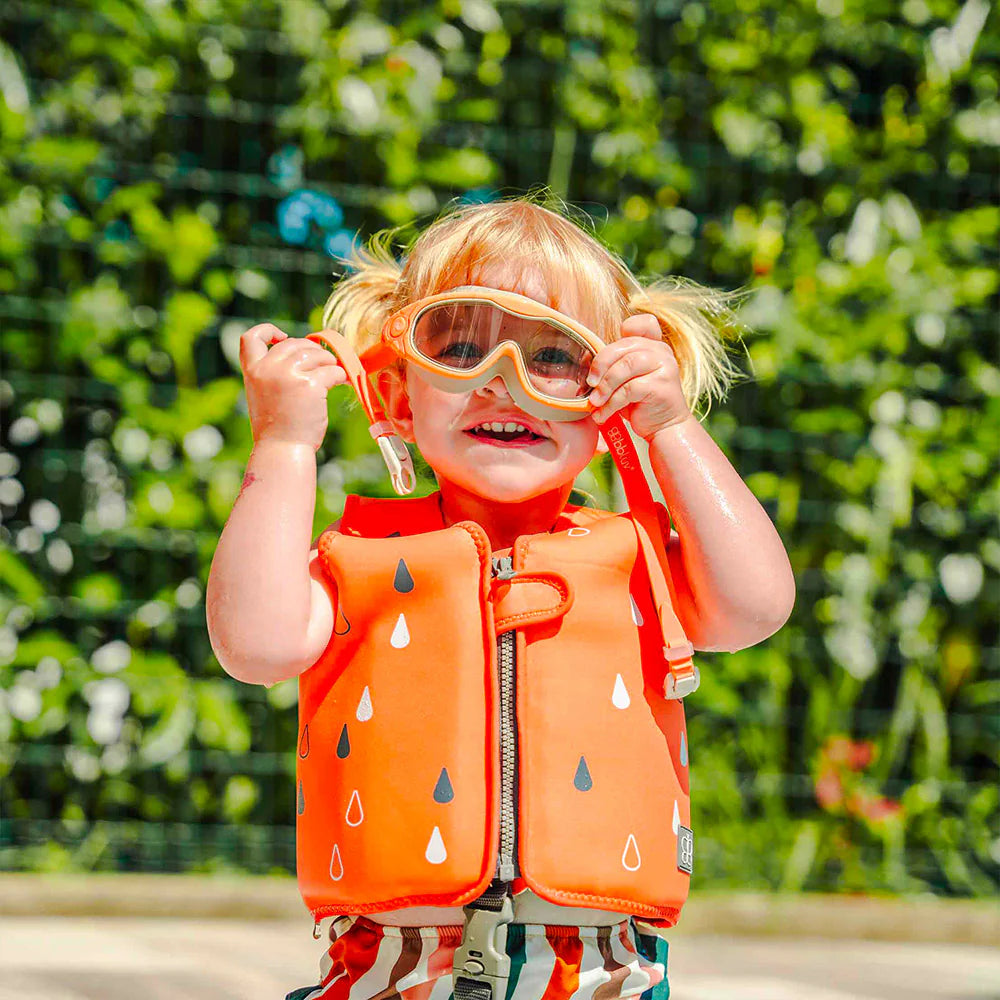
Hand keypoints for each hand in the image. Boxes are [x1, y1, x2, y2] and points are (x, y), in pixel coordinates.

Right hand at [239, 324, 348, 450]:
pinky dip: (340, 375)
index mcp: (253, 371)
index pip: (251, 337)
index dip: (267, 330)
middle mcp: (269, 369)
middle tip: (322, 362)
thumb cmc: (276, 427)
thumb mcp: (263, 394)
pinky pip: (332, 371)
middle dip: (311, 350)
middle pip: (294, 344)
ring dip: (329, 361)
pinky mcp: (312, 385)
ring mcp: (290, 375)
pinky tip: (342, 382)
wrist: (282, 449)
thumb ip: (274, 373)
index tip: (282, 337)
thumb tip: (303, 353)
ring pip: (317, 354)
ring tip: (333, 372)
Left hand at [586, 314, 691, 440]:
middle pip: (624, 347)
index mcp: (653, 345)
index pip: (642, 324)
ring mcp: (665, 367)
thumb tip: (583, 362)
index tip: (607, 353)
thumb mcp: (625, 380)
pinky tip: (603, 415)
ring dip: (605, 386)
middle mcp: (661, 352)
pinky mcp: (662, 386)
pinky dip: (611, 403)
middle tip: (590, 384)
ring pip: (626, 366)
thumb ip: (613, 366)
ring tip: (595, 402)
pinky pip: (629, 389)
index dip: (626, 330)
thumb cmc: (641, 403)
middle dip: (601, 365)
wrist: (665, 428)